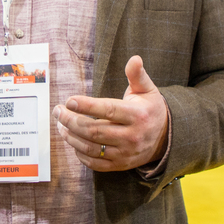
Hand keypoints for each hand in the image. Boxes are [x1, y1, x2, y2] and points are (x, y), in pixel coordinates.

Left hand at [52, 55, 168, 171]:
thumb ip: (137, 75)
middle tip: (58, 111)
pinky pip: (95, 163)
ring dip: (71, 137)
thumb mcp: (147, 90)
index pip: (108, 110)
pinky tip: (73, 140)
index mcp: (137, 115)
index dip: (86, 106)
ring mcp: (125, 153)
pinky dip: (80, 153)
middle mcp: (132, 136)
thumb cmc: (149, 109)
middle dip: (71, 121)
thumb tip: (134, 58)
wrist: (165, 138)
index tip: (69, 101)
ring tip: (60, 125)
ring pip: (91, 148)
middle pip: (94, 130)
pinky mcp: (120, 165)